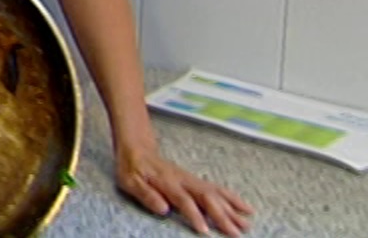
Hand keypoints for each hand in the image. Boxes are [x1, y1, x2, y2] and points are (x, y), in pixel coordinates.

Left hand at [116, 143, 252, 235]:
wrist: (137, 149)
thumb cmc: (131, 168)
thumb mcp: (130, 181)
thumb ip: (146, 195)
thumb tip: (163, 209)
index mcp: (167, 182)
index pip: (184, 201)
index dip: (194, 215)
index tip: (205, 231)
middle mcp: (183, 180)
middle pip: (206, 198)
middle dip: (223, 215)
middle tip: (237, 233)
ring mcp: (191, 180)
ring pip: (216, 193)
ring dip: (232, 208)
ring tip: (247, 222)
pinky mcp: (196, 181)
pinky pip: (217, 189)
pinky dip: (232, 198)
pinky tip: (244, 208)